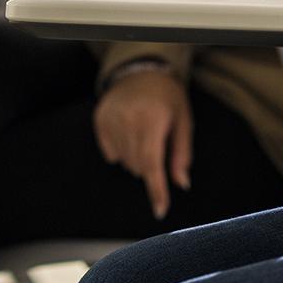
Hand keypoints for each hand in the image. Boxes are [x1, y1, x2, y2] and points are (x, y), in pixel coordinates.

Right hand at [93, 67, 192, 219]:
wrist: (141, 71)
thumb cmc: (167, 97)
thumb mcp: (183, 121)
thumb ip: (182, 153)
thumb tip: (181, 183)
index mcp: (153, 120)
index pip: (152, 164)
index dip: (157, 190)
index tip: (160, 211)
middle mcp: (129, 120)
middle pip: (138, 167)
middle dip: (150, 164)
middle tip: (157, 142)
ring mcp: (111, 120)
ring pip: (124, 163)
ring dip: (136, 158)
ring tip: (143, 133)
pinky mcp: (99, 121)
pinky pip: (110, 154)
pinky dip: (121, 150)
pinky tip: (128, 132)